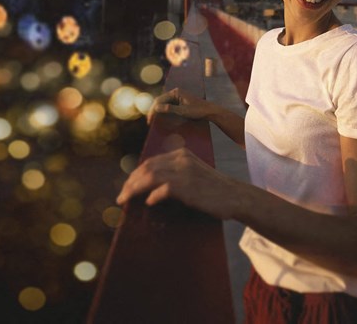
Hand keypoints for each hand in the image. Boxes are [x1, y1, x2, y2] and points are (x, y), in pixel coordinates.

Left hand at [115, 147, 241, 219]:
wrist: (235, 195)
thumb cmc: (213, 188)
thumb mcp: (194, 172)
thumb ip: (176, 172)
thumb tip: (151, 186)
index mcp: (182, 154)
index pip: (151, 162)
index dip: (135, 174)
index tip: (127, 186)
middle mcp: (181, 160)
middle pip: (146, 168)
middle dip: (130, 182)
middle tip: (121, 196)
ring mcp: (184, 173)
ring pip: (150, 177)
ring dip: (134, 189)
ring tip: (125, 199)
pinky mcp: (188, 187)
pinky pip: (163, 190)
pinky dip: (153, 196)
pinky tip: (149, 203)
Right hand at [147, 88, 213, 124]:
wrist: (209, 111)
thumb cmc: (198, 110)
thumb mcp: (183, 111)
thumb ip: (169, 109)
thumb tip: (156, 107)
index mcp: (176, 92)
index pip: (159, 100)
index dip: (153, 110)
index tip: (150, 119)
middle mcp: (176, 92)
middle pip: (160, 101)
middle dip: (154, 110)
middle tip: (149, 121)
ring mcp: (178, 96)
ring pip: (164, 103)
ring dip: (158, 111)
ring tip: (153, 120)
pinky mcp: (180, 101)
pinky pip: (169, 105)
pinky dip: (164, 111)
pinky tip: (160, 117)